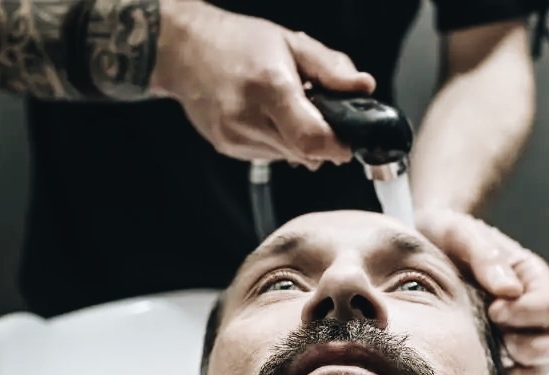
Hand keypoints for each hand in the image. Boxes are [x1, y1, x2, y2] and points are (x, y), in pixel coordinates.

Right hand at [148, 0, 374, 167]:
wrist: (185, 50)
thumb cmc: (237, 42)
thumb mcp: (291, 42)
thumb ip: (331, 67)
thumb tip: (363, 87)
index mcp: (269, 87)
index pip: (313, 139)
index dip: (338, 146)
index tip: (348, 141)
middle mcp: (248, 117)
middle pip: (305, 153)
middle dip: (322, 141)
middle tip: (320, 115)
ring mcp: (234, 137)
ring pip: (289, 157)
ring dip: (299, 141)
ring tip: (286, 109)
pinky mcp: (226, 147)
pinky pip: (269, 156)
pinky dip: (278, 141)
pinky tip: (267, 116)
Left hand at [416, 209, 548, 374]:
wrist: (423, 249)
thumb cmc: (449, 236)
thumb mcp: (462, 234)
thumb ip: (486, 256)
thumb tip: (510, 290)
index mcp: (532, 280)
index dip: (527, 314)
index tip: (494, 310)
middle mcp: (530, 312)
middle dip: (533, 349)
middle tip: (503, 343)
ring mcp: (514, 337)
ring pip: (539, 369)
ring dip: (524, 374)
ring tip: (496, 369)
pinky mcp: (493, 357)